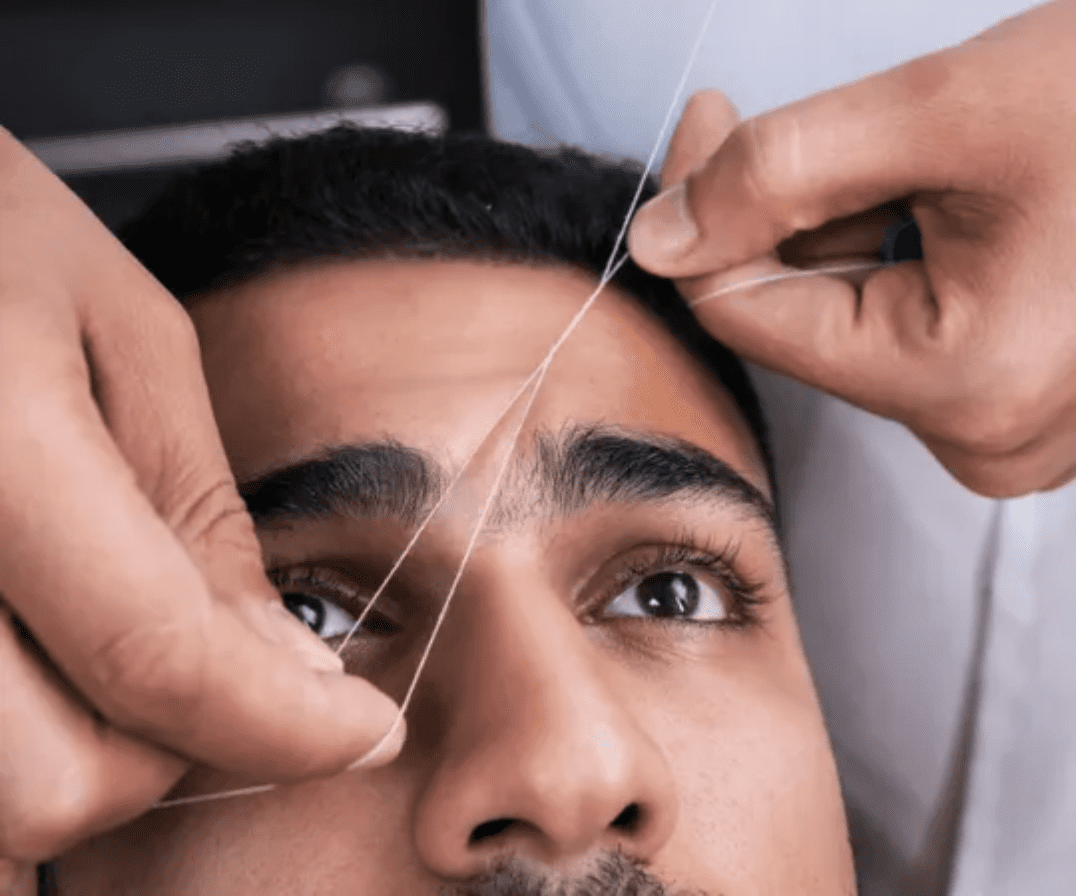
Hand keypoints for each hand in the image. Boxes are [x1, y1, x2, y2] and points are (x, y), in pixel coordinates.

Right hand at [0, 130, 402, 877]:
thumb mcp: (121, 333)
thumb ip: (196, 513)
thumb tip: (290, 670)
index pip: (158, 654)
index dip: (290, 722)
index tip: (369, 730)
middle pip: (57, 786)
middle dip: (172, 752)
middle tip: (219, 672)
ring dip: (86, 767)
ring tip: (123, 659)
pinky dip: (26, 749)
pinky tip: (59, 665)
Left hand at [628, 0, 1075, 497]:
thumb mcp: (946, 109)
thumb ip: (775, 173)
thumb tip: (658, 238)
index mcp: (963, 385)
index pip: (745, 312)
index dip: (703, 213)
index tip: (708, 119)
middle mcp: (989, 439)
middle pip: (803, 321)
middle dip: (794, 216)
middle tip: (862, 125)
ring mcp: (1020, 431)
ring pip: (859, 323)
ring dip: (858, 230)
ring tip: (952, 162)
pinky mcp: (1035, 401)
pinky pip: (919, 332)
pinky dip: (908, 258)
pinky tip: (973, 203)